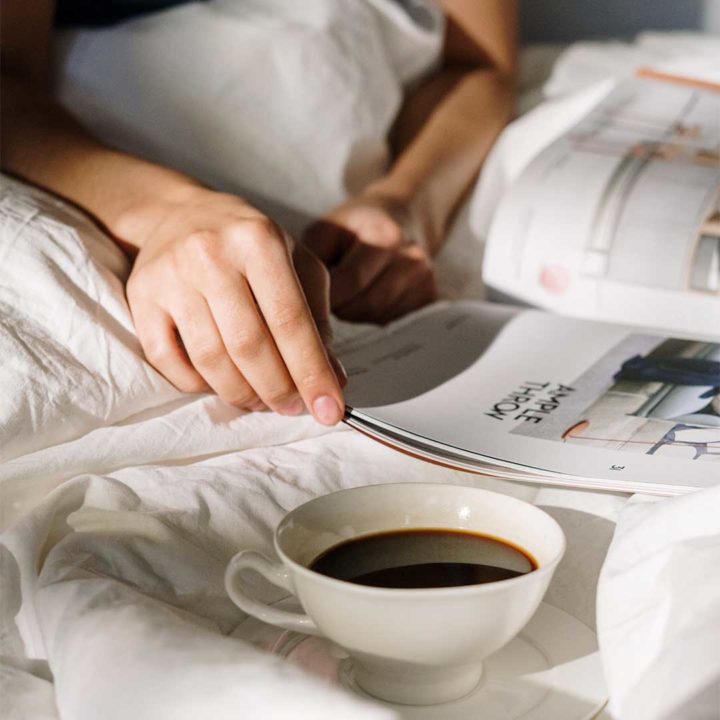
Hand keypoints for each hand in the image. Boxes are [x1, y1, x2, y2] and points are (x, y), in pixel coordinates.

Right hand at [123, 187, 344, 423]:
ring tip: (260, 401)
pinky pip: (169, 360)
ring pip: (210, 358)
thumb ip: (318, 318)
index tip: (330, 410)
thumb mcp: (295, 262)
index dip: (311, 372)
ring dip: (241, 393)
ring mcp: (170, 275)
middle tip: (292, 408)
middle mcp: (211, 253)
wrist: (180, 214)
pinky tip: (219, 384)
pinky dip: (198, 385)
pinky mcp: (141, 296)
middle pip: (248, 345)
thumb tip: (332, 378)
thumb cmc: (249, 245)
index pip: (290, 320)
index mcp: (259, 240)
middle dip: (277, 389)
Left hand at [303, 192, 436, 324]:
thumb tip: (299, 303)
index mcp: (385, 235)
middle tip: (326, 298)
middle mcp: (412, 258)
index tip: (307, 299)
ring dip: (354, 314)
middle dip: (339, 307)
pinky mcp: (429, 297)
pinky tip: (365, 299)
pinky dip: (372, 317)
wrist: (401, 217)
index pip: (350, 282)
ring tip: (346, 295)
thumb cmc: (355, 226)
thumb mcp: (326, 230)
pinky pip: (392, 321)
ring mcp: (424, 280)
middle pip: (366, 304)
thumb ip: (310, 262)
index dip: (325, 297)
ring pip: (378, 316)